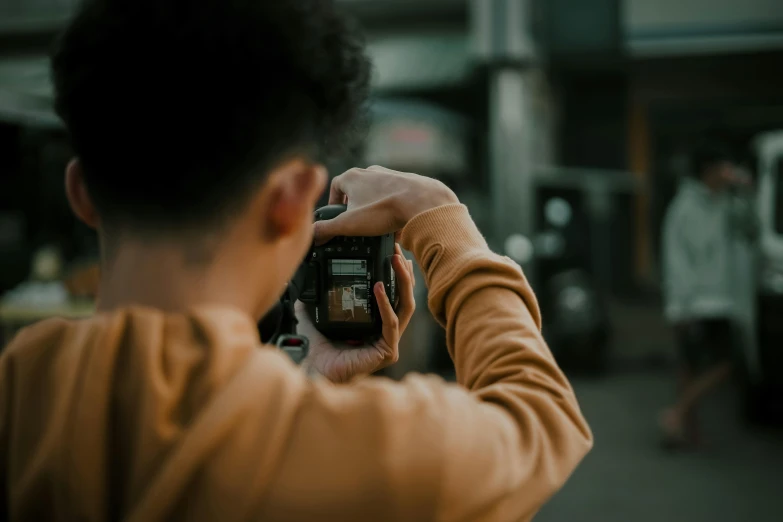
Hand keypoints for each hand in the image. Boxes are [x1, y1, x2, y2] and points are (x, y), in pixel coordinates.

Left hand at [298, 244, 415, 382]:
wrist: (317, 373)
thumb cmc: (321, 355)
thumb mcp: (317, 323)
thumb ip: (312, 309)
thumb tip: (301, 296)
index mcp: (378, 326)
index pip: (395, 298)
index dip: (398, 276)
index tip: (395, 255)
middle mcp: (388, 334)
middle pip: (405, 299)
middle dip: (404, 274)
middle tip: (399, 253)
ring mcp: (391, 343)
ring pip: (405, 308)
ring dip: (402, 283)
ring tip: (396, 262)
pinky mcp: (388, 352)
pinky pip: (391, 323)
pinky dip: (385, 304)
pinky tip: (379, 288)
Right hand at [313, 165, 457, 243]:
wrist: (423, 203)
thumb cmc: (385, 209)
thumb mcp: (349, 224)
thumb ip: (327, 229)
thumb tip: (312, 234)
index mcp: (353, 177)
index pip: (336, 185)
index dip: (333, 201)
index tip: (335, 215)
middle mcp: (372, 173)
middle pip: (357, 189)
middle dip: (354, 207)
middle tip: (355, 224)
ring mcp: (391, 177)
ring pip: (376, 194)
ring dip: (373, 209)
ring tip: (375, 228)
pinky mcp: (408, 185)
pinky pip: (395, 198)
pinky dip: (392, 211)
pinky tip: (394, 226)